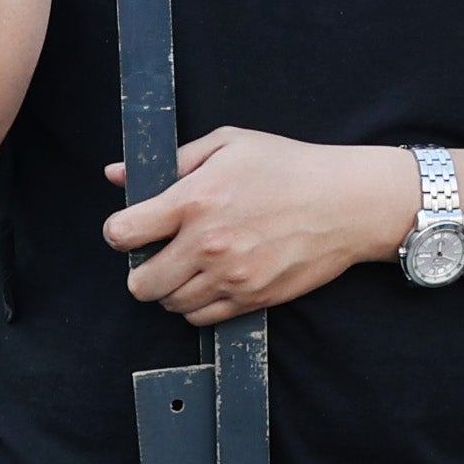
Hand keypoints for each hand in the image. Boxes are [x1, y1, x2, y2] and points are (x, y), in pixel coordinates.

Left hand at [108, 125, 402, 320]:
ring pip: (170, 304)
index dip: (121, 232)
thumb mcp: (228, 145)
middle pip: (140, 283)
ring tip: (192, 265)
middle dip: (143, 269)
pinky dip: (198, 304)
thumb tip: (116, 174)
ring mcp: (231, 276)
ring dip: (172, 288)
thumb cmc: (289, 167)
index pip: (123, 233)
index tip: (133, 229)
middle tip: (162, 253)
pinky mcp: (252, 299)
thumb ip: (170, 162)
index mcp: (194, 200)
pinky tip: (212, 279)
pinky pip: (201, 318)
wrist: (347, 202)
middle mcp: (207, 244)